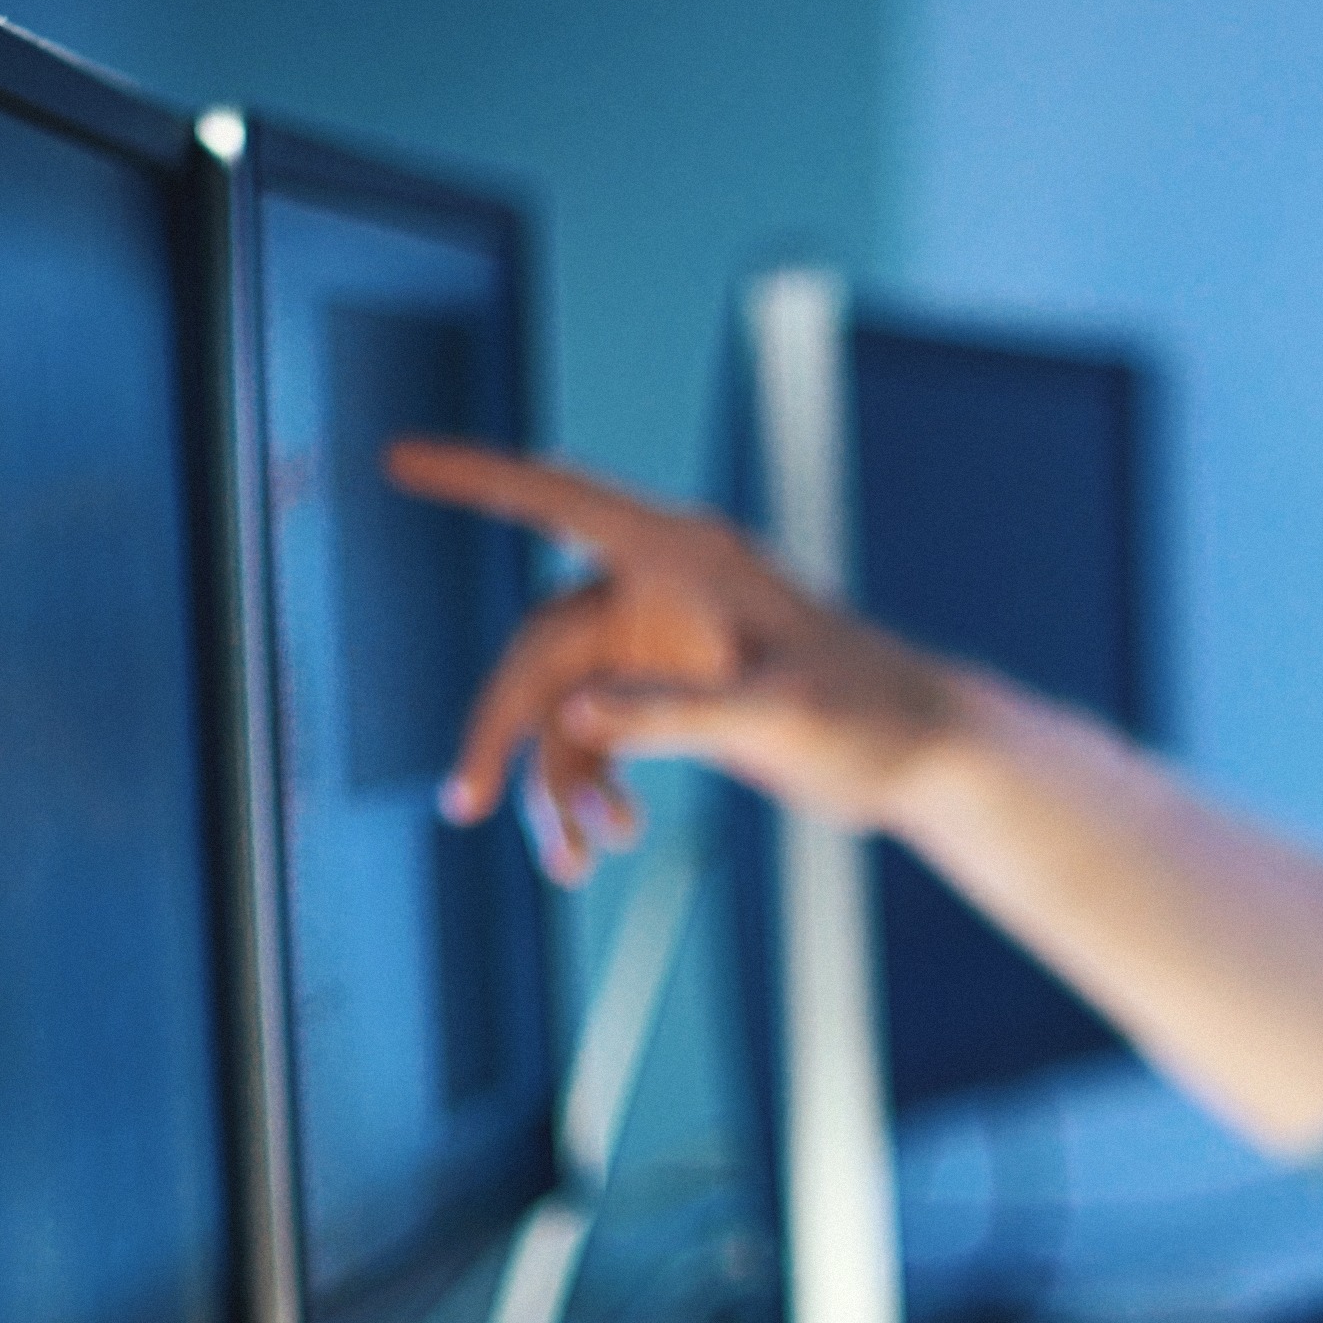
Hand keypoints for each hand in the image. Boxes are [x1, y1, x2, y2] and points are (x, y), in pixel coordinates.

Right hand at [382, 442, 967, 881]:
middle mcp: (658, 588)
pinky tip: (610, 846)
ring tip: (577, 865)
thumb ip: (672, 714)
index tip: (398, 457)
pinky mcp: (669, 690)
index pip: (557, 499)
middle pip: (538, 647)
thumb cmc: (867, 719)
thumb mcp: (773, 719)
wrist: (924, 756)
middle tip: (466, 805)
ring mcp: (659, 641)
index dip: (474, 477)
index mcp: (683, 555)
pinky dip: (590, 791)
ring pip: (561, 707)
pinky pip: (593, 737)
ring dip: (555, 787)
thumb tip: (574, 718)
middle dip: (502, 730)